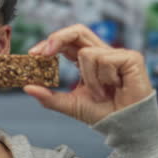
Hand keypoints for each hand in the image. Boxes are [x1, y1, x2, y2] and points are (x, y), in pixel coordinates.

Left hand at [23, 24, 153, 124]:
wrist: (124, 126)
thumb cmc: (102, 114)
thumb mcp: (70, 104)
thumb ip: (48, 97)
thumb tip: (27, 87)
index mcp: (87, 60)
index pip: (66, 42)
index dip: (50, 43)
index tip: (33, 54)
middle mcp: (101, 53)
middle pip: (78, 31)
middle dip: (58, 38)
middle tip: (44, 53)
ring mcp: (117, 54)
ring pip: (87, 53)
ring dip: (89, 78)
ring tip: (100, 93)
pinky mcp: (131, 58)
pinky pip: (104, 59)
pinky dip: (103, 78)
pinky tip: (113, 88)